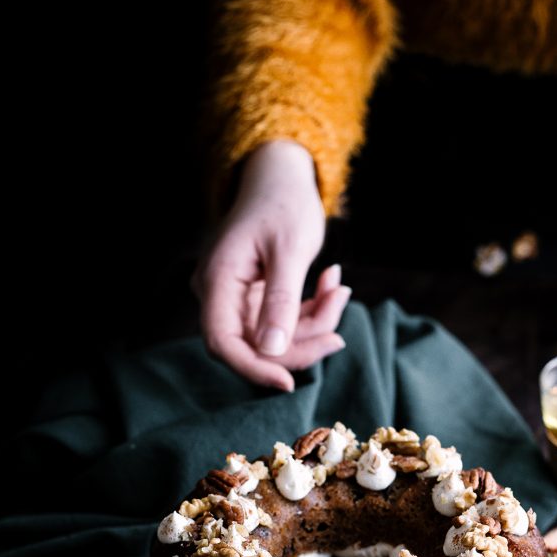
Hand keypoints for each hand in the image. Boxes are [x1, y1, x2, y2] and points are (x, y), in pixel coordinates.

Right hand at [193, 141, 349, 390]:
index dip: (253, 368)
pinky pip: (284, 321)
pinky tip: (332, 283)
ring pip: (275, 337)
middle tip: (339, 333)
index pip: (223, 343)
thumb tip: (271, 350)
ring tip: (339, 288)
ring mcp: (237, 298)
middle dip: (301, 343)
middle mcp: (220, 294)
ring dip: (314, 323)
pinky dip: (312, 311)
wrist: (279, 174)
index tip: (288, 383)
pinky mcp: (256, 299)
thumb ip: (280, 300)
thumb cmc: (283, 202)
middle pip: (254, 346)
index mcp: (217, 281)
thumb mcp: (289, 249)